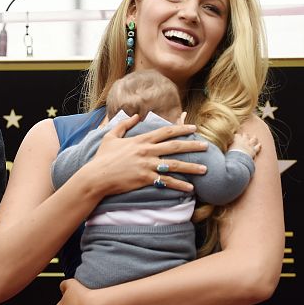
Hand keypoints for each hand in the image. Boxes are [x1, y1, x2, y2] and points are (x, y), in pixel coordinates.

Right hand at [87, 115, 207, 195]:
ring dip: (191, 167)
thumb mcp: (110, 137)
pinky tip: (190, 188)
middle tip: (207, 146)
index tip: (194, 128)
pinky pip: (166, 182)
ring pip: (175, 165)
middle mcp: (147, 151)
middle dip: (193, 145)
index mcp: (141, 140)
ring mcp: (147, 165)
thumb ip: (124, 124)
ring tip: (205, 169)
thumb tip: (135, 116)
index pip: (166, 131)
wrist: (97, 176)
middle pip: (175, 146)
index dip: (181, 129)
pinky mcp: (145, 178)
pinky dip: (179, 185)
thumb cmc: (102, 158)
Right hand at [228, 132, 260, 158]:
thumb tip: (220, 145)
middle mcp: (244, 140)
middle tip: (244, 134)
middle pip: (245, 135)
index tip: (234, 136)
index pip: (236, 135)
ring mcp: (249, 145)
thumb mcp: (225, 149)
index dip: (236, 135)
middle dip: (245, 135)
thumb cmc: (230, 154)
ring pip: (253, 139)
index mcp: (236, 139)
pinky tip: (260, 144)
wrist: (238, 159)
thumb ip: (225, 146)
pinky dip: (259, 145)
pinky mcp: (254, 150)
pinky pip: (258, 147)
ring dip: (254, 138)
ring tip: (254, 136)